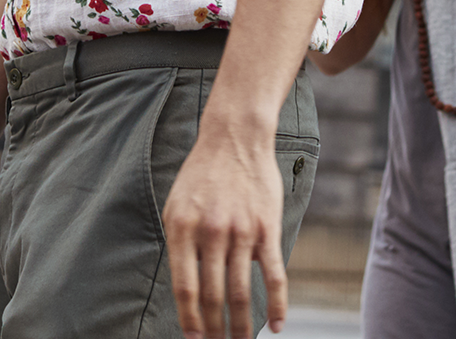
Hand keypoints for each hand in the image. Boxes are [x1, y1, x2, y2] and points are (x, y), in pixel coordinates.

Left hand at [163, 123, 287, 338]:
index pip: (185, 287)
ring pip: (242, 292)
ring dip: (243, 326)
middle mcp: (211, 232)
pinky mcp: (267, 229)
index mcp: (183, 228)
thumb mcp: (177, 205)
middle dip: (215, 330)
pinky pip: (274, 275)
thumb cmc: (202, 175)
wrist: (235, 137)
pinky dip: (277, 305)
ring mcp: (241, 231)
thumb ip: (181, 245)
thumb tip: (187, 290)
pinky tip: (277, 326)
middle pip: (214, 296)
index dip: (189, 319)